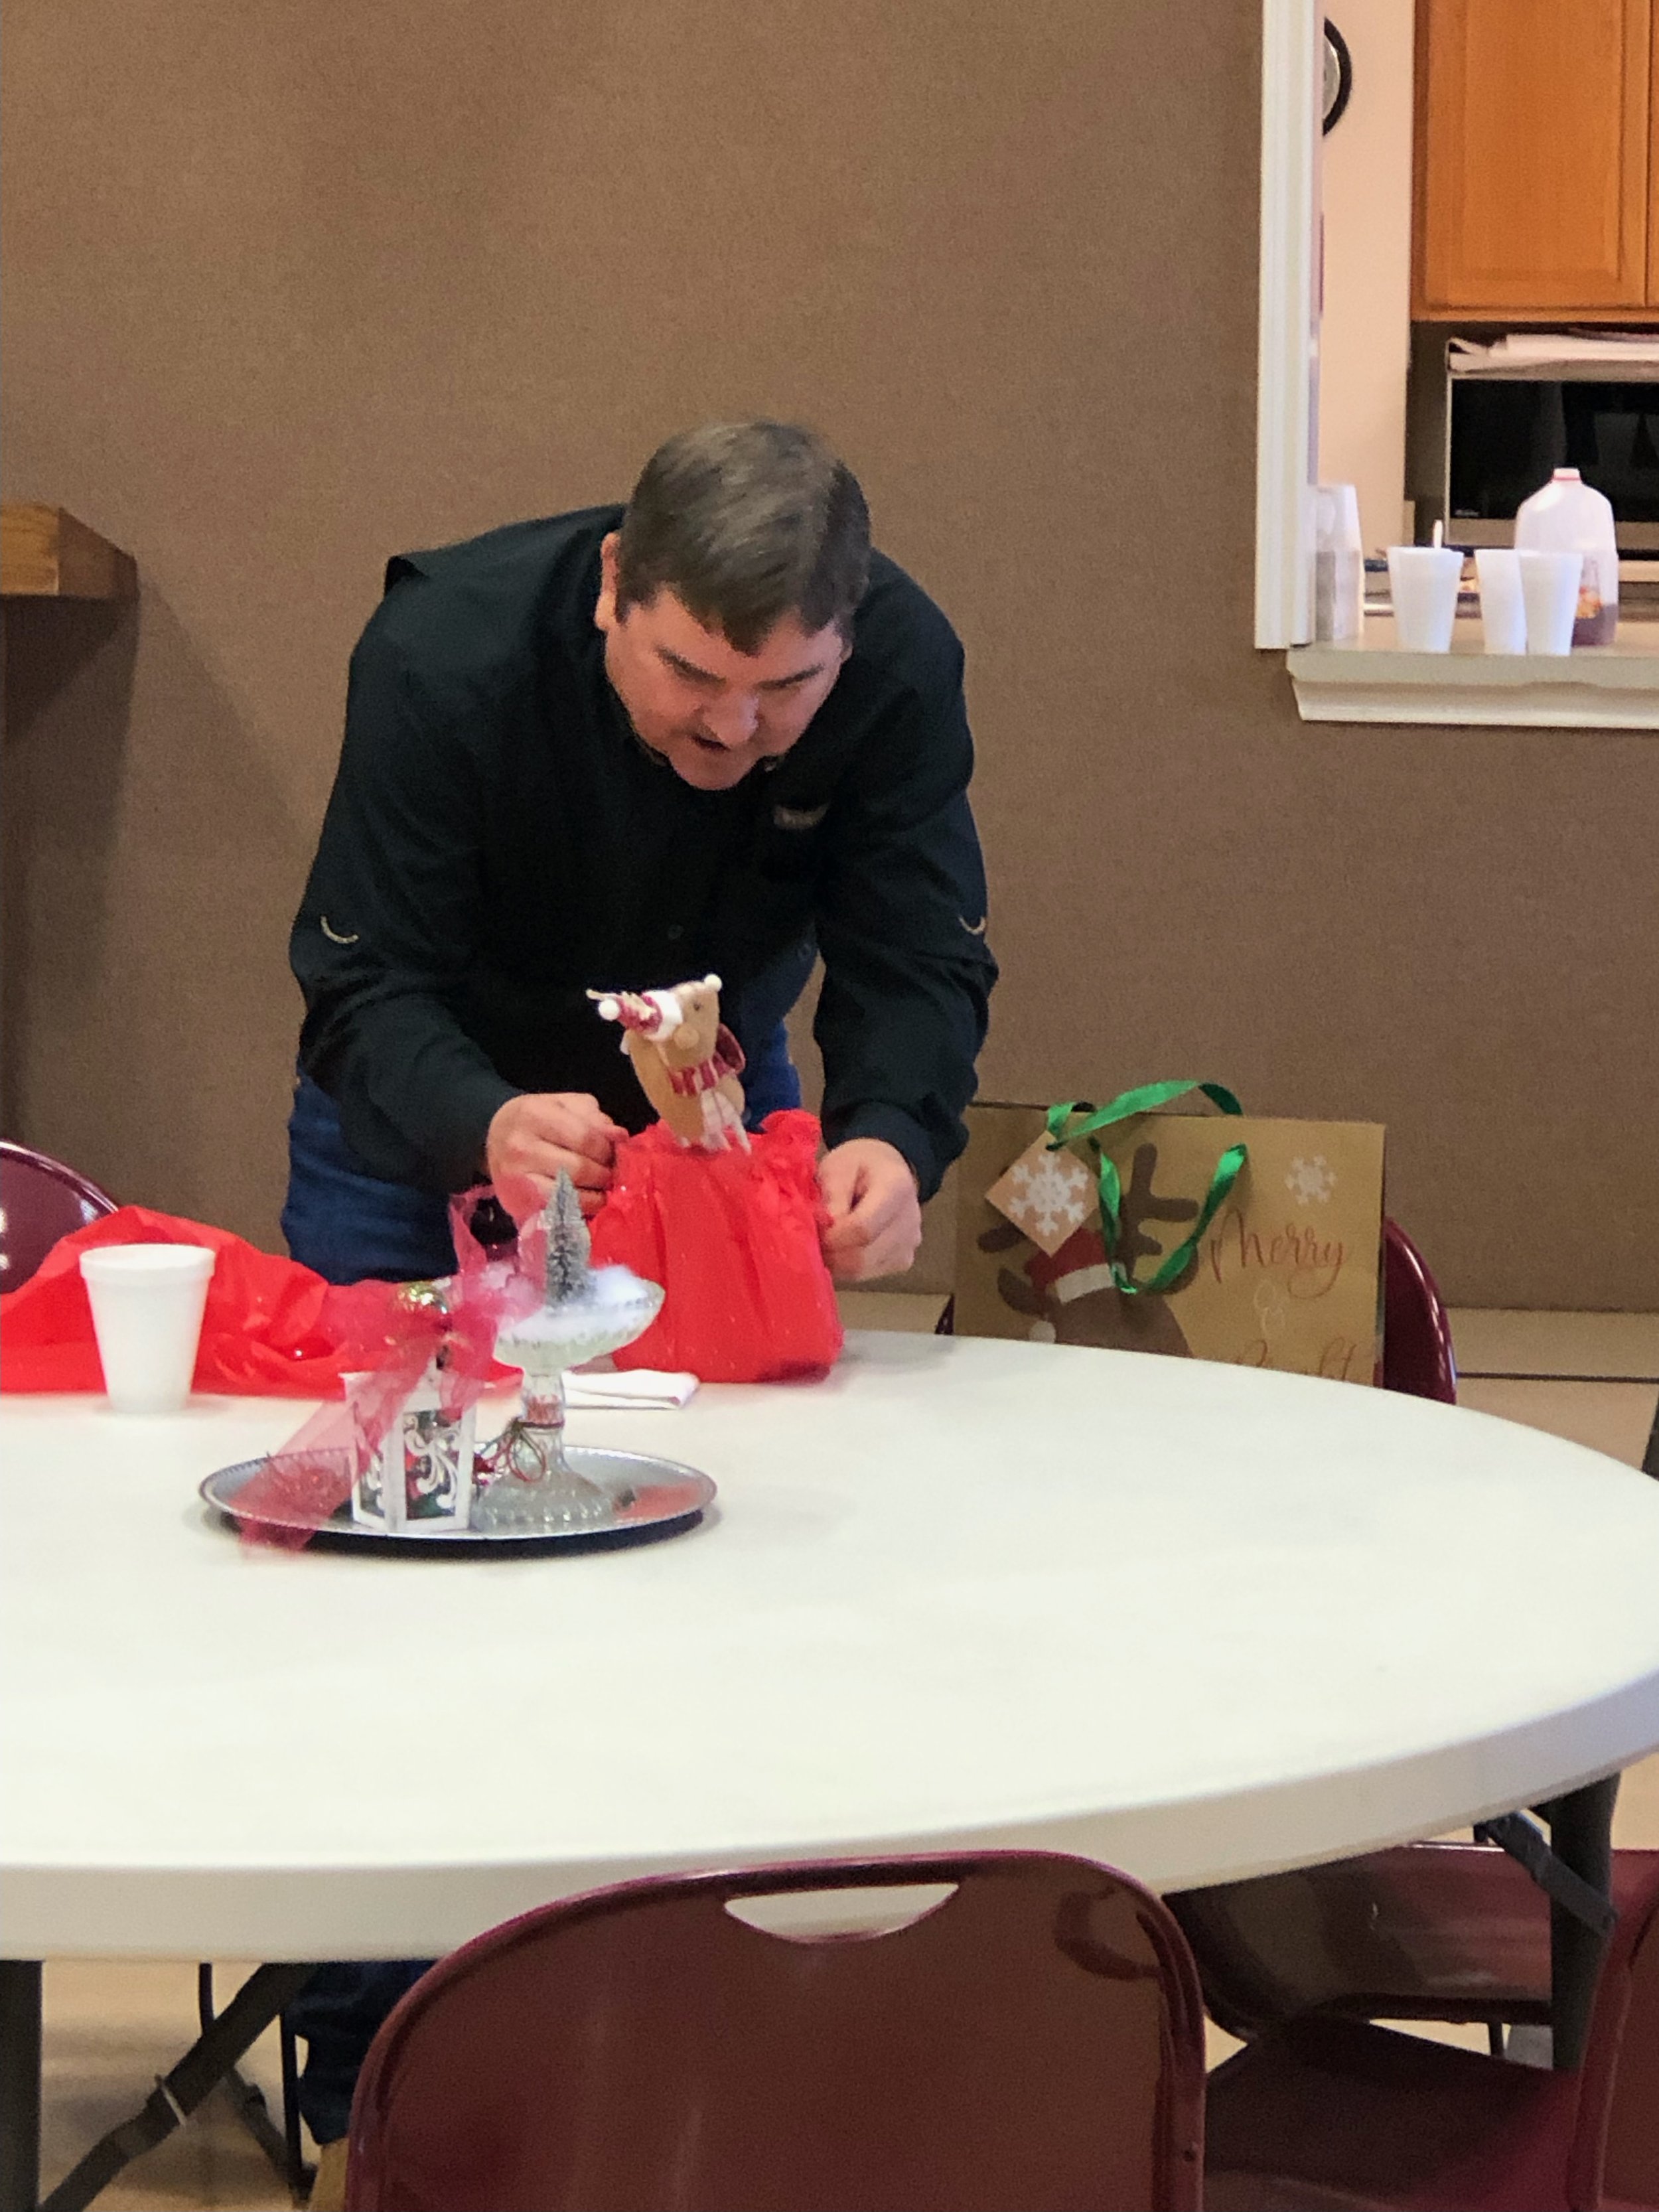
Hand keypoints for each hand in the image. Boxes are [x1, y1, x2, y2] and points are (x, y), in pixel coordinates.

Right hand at [486, 1093, 625, 1223]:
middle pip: (580, 1168)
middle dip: (604, 1174)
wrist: (492, 1138)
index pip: (586, 1138)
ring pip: (571, 1194)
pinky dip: (579, 1211)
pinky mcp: (517, 1202)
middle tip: (610, 1175)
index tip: (613, 1154)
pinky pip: (558, 1212)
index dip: (608, 1150)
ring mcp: (517, 1178)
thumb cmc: (536, 1120)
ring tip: (601, 1190)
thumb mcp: (564, 1106)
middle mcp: (521, 1147)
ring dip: (596, 1196)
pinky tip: (585, 1202)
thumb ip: (594, 1118)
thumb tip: (620, 1137)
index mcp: (535, 1115)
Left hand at [818, 1139, 922, 1282]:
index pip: (862, 1229)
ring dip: (836, 1263)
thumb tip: (827, 1227)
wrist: (887, 1170)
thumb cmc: (859, 1165)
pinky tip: (841, 1248)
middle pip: (863, 1257)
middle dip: (830, 1254)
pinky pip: (869, 1275)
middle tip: (813, 1240)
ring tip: (825, 1242)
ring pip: (863, 1272)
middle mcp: (910, 1222)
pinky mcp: (903, 1261)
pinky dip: (847, 1268)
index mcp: (896, 1189)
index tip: (813, 1231)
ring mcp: (910, 1245)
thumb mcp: (838, 1166)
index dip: (832, 1237)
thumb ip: (833, 1194)